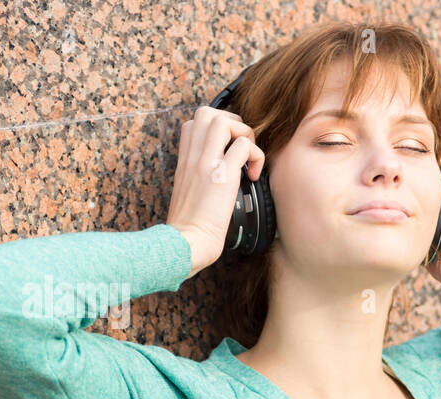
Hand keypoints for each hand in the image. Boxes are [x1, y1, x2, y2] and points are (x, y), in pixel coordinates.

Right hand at [166, 105, 266, 279]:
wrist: (186, 243)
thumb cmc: (190, 228)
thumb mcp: (188, 195)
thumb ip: (199, 179)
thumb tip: (217, 180)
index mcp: (184, 161)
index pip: (193, 123)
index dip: (215, 128)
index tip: (228, 148)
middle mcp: (193, 157)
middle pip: (207, 113)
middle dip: (232, 122)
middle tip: (241, 147)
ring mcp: (206, 163)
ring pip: (225, 121)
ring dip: (244, 134)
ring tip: (248, 159)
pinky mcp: (222, 175)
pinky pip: (245, 146)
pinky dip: (256, 156)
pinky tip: (253, 177)